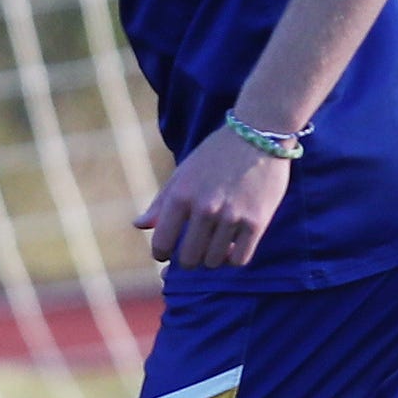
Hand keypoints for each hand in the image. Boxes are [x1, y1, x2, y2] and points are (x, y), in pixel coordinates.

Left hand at [135, 126, 292, 268]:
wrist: (258, 136)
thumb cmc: (215, 155)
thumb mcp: (183, 173)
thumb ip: (161, 203)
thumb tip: (138, 225)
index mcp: (180, 195)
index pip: (162, 244)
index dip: (162, 254)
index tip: (167, 254)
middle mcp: (204, 208)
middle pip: (189, 259)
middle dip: (188, 260)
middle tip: (193, 250)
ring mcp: (231, 216)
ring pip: (214, 262)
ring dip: (212, 258)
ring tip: (214, 244)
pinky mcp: (257, 222)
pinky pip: (239, 260)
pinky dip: (233, 258)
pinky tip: (232, 246)